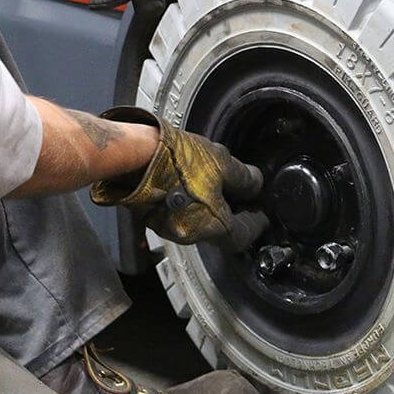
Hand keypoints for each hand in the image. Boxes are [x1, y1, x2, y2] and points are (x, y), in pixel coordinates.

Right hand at [90, 107, 267, 245]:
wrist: (131, 155)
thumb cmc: (175, 160)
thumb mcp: (221, 162)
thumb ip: (244, 177)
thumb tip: (255, 184)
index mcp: (213, 226)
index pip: (242, 237)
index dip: (255, 226)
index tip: (261, 217)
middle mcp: (190, 234)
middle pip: (220, 232)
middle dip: (233, 216)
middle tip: (243, 200)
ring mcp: (168, 227)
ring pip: (199, 224)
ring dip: (211, 210)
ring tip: (217, 188)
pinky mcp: (152, 217)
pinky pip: (179, 216)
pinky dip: (191, 205)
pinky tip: (192, 186)